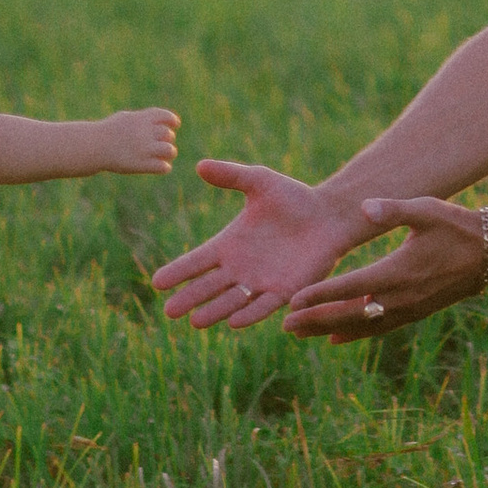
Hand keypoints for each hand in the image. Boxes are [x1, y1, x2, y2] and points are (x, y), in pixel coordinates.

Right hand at [104, 108, 180, 175]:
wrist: (94, 146)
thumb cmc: (108, 132)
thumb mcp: (125, 119)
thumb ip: (143, 119)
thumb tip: (159, 120)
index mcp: (142, 119)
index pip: (167, 117)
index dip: (172, 121)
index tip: (174, 126)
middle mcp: (145, 132)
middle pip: (169, 135)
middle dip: (167, 139)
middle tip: (159, 144)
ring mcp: (144, 149)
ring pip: (170, 150)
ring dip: (169, 153)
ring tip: (164, 156)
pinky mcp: (141, 165)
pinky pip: (163, 167)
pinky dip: (164, 167)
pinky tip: (158, 167)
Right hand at [154, 160, 369, 329]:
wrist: (329, 214)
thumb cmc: (294, 197)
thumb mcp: (259, 181)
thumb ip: (231, 176)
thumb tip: (199, 165)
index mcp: (229, 244)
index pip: (197, 261)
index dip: (179, 272)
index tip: (157, 282)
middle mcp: (241, 267)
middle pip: (209, 286)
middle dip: (189, 298)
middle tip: (169, 311)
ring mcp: (262, 281)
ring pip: (232, 300)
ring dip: (215, 310)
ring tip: (196, 321)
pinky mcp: (286, 291)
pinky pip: (264, 306)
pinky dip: (250, 314)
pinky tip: (234, 322)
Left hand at [286, 195, 487, 342]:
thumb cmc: (457, 225)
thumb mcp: (426, 210)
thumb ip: (393, 209)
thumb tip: (365, 207)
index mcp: (398, 272)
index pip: (350, 289)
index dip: (320, 295)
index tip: (293, 302)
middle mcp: (401, 298)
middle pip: (350, 315)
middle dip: (316, 321)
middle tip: (284, 326)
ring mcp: (409, 309)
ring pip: (362, 326)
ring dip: (330, 330)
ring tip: (301, 334)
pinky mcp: (416, 313)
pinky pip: (379, 328)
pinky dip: (355, 333)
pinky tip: (336, 337)